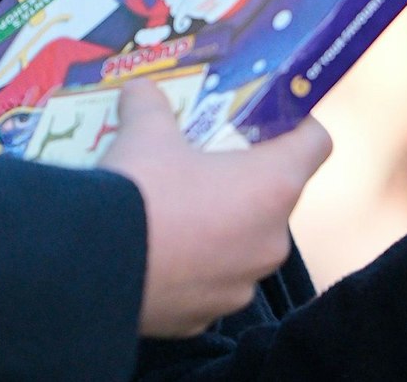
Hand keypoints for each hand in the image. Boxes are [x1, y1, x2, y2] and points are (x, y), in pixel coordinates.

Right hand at [102, 81, 332, 337]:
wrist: (89, 265)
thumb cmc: (140, 188)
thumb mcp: (145, 129)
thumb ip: (151, 103)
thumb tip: (141, 88)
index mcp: (274, 185)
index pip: (317, 144)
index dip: (297, 125)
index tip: (267, 119)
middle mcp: (272, 240)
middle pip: (276, 197)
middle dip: (244, 180)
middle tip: (204, 163)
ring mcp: (241, 286)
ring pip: (243, 245)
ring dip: (220, 227)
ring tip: (174, 212)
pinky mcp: (205, 319)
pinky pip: (210, 283)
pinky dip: (192, 268)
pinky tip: (156, 252)